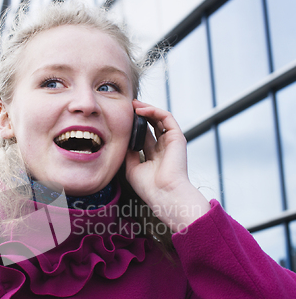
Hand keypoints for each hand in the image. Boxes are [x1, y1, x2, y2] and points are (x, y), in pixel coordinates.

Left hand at [125, 100, 209, 232]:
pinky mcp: (177, 137)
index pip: (145, 135)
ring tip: (133, 104)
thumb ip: (129, 153)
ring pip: (160, 118)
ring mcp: (171, 141)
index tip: (122, 119)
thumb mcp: (132, 168)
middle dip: (140, 114)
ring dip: (146, 109)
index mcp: (155, 156)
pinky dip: (154, 110)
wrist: (164, 193)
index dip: (134, 126)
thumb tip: (123, 140)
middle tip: (127, 106)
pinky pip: (166, 117)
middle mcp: (164, 147)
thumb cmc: (149, 187)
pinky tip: (140, 110)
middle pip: (152, 124)